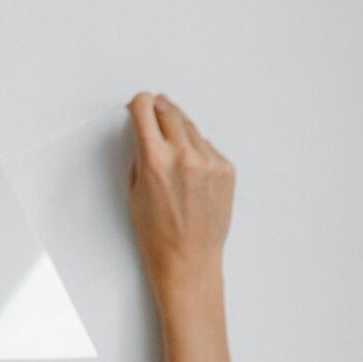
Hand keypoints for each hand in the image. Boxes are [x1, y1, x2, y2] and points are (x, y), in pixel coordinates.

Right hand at [126, 91, 234, 293]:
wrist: (188, 258)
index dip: (139, 104)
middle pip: (170, 111)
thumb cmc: (158, 234)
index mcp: (155, 161)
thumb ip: (141, 157)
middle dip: (159, 108)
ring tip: (170, 141)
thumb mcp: (135, 191)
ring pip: (191, 127)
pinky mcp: (226, 168)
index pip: (145, 110)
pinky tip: (188, 167)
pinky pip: (208, 146)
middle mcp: (184, 156)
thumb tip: (145, 134)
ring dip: (178, 127)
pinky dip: (196, 149)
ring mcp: (210, 161)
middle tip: (154, 108)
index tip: (137, 104)